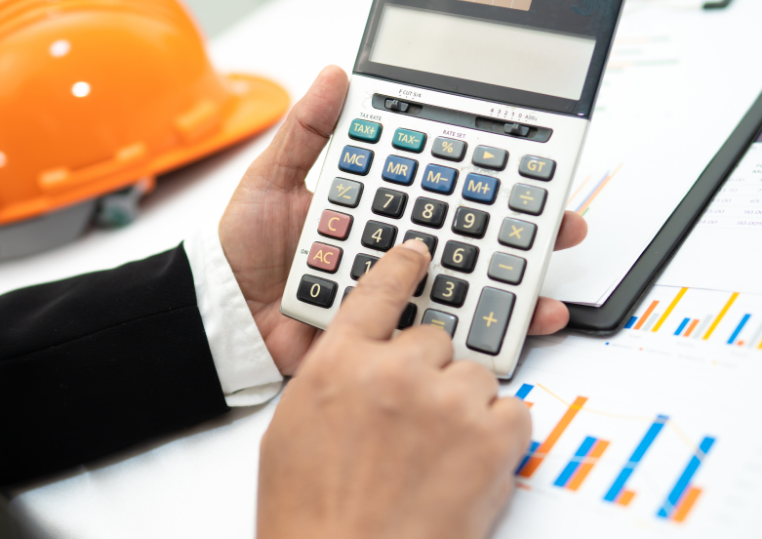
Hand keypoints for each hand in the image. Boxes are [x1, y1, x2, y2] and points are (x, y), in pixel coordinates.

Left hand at [219, 66, 586, 374]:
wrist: (226, 315)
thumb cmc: (243, 249)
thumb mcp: (271, 181)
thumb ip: (306, 134)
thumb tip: (334, 76)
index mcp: (372, 207)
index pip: (436, 187)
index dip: (479, 177)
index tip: (525, 166)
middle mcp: (390, 249)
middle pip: (466, 236)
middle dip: (519, 231)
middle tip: (558, 223)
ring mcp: (393, 293)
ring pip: (464, 285)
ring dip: (515, 286)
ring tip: (550, 284)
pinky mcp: (387, 334)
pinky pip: (438, 331)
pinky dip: (481, 333)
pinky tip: (514, 328)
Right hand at [257, 240, 530, 538]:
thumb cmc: (312, 511)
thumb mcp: (294, 428)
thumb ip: (330, 379)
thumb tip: (357, 364)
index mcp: (339, 362)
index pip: (377, 291)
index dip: (401, 267)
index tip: (419, 252)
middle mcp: (394, 369)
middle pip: (435, 338)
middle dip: (431, 371)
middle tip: (416, 418)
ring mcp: (445, 399)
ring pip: (477, 374)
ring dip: (464, 404)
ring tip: (440, 454)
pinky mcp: (490, 436)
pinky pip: (513, 410)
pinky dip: (499, 434)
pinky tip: (470, 464)